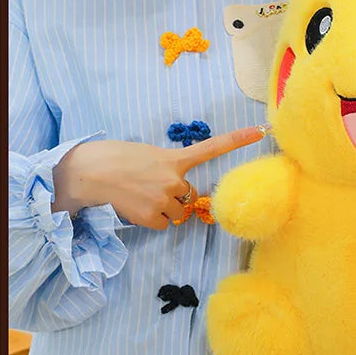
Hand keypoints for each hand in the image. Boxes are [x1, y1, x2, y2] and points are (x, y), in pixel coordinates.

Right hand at [53, 125, 268, 229]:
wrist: (93, 173)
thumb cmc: (118, 159)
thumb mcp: (150, 155)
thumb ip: (169, 166)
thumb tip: (176, 186)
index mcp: (175, 158)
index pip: (213, 147)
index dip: (239, 139)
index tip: (262, 130)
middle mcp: (175, 179)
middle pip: (189, 195)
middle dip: (175, 195)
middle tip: (150, 187)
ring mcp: (165, 199)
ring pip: (177, 212)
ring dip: (164, 208)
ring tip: (140, 196)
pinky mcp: (153, 217)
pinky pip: (163, 224)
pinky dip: (152, 219)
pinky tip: (136, 207)